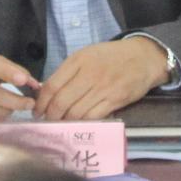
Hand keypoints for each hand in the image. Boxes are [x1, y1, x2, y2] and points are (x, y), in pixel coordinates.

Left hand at [37, 38, 165, 122]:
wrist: (143, 58)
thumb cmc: (111, 57)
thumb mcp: (87, 55)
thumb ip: (68, 72)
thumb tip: (47, 92)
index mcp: (79, 61)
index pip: (52, 85)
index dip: (41, 102)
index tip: (37, 111)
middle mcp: (89, 74)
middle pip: (61, 102)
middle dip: (50, 116)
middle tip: (47, 122)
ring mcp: (103, 88)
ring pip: (75, 113)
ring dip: (65, 122)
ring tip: (60, 125)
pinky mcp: (115, 100)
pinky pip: (93, 117)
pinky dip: (82, 123)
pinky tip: (78, 124)